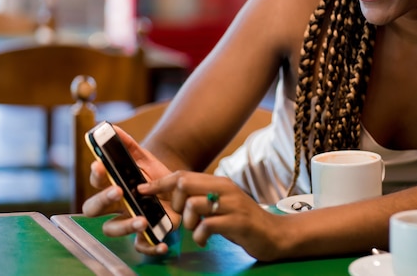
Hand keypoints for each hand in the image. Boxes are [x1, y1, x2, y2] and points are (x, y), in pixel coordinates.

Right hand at [82, 125, 179, 254]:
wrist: (177, 189)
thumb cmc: (153, 175)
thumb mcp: (144, 158)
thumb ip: (129, 145)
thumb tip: (112, 127)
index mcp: (113, 184)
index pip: (96, 182)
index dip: (96, 175)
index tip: (101, 166)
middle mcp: (115, 205)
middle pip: (94, 208)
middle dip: (102, 200)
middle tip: (118, 191)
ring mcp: (128, 219)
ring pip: (112, 229)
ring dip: (124, 226)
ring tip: (141, 220)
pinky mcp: (145, 233)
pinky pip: (141, 246)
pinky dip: (150, 247)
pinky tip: (162, 244)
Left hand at [139, 171, 287, 260]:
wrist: (273, 233)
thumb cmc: (241, 220)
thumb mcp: (221, 203)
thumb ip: (201, 197)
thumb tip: (172, 196)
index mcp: (218, 182)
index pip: (183, 175)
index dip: (160, 183)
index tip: (142, 191)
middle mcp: (224, 189)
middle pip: (185, 184)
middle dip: (175, 205)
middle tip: (184, 219)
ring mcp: (232, 205)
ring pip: (194, 205)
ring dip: (188, 222)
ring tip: (197, 230)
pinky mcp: (237, 222)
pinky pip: (207, 226)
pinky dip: (200, 236)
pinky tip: (205, 240)